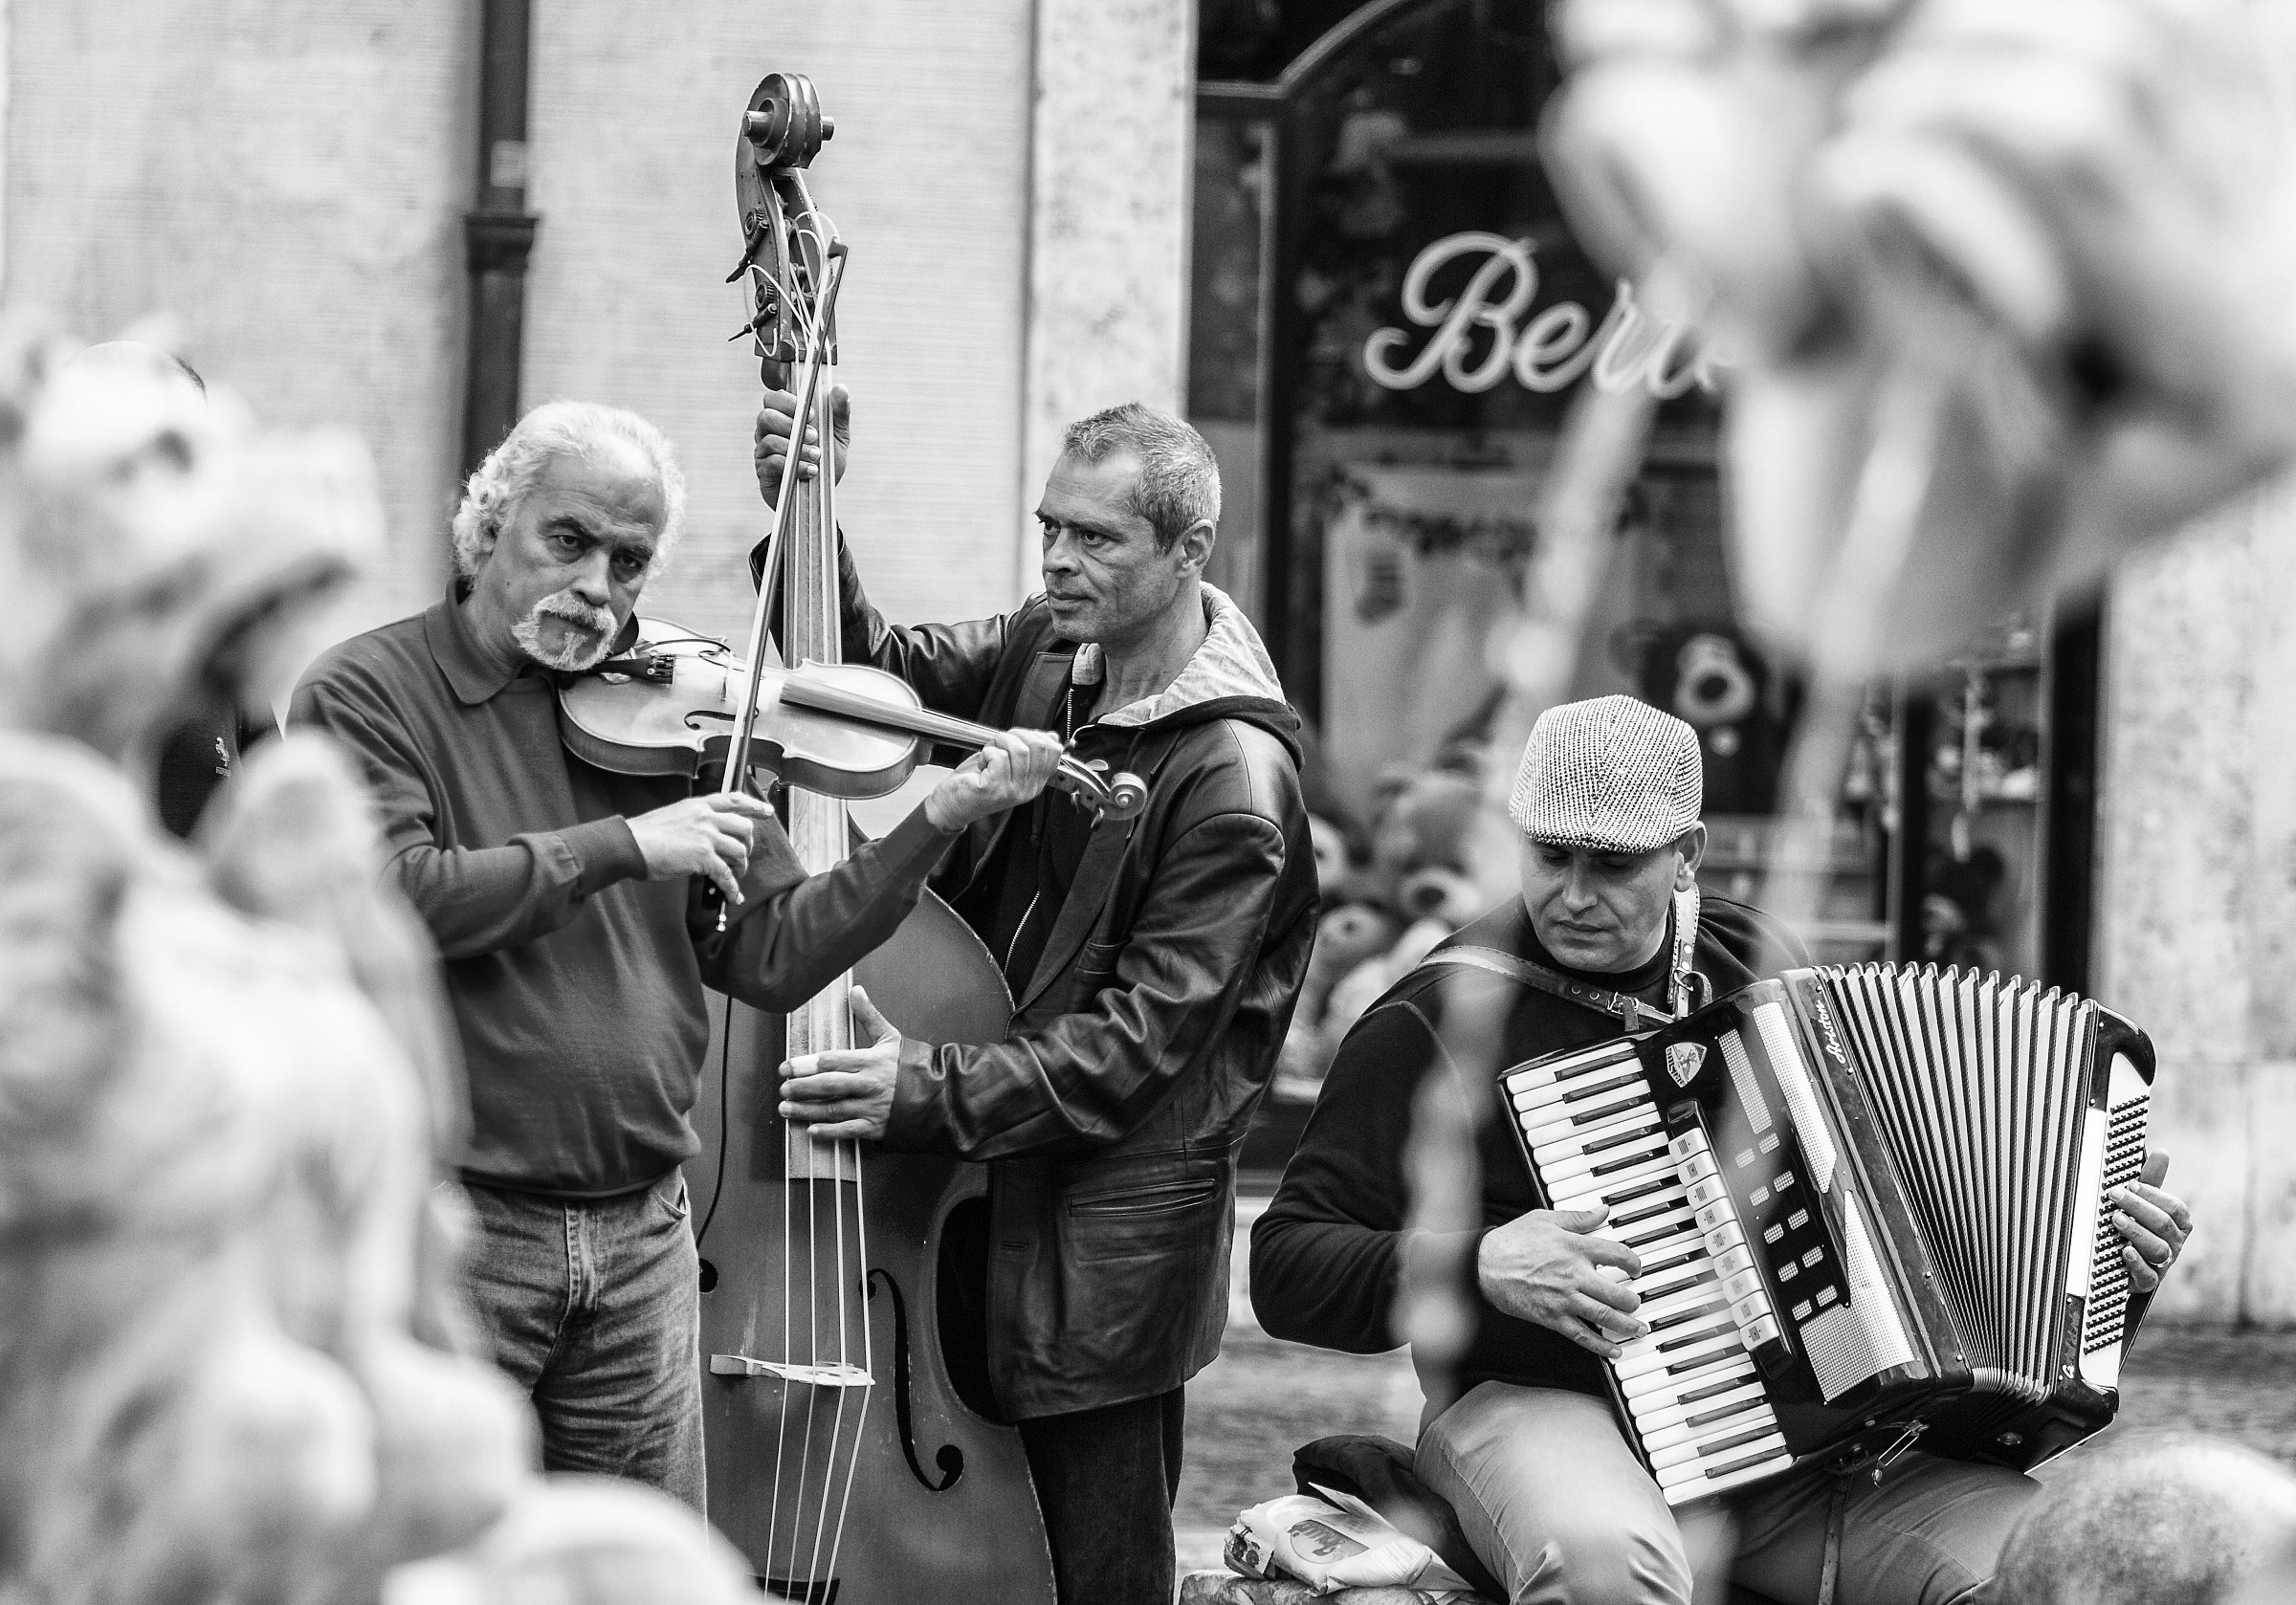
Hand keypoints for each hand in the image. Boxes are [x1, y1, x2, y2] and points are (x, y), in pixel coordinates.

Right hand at [626, 792, 773, 904]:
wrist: (631, 844)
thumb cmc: (645, 833)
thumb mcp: (674, 815)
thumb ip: (694, 820)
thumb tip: (707, 835)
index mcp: (699, 805)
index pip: (734, 800)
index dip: (754, 806)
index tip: (767, 811)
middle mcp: (706, 817)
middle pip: (744, 827)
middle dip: (748, 844)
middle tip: (744, 855)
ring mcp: (706, 836)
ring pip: (739, 851)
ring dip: (740, 866)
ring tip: (735, 875)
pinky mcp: (703, 857)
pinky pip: (726, 874)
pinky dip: (732, 888)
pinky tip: (733, 895)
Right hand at [754, 382, 850, 505]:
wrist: (822, 498)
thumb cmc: (826, 463)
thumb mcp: (838, 436)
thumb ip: (839, 412)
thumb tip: (840, 388)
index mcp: (784, 418)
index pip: (773, 399)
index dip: (789, 402)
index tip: (811, 414)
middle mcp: (769, 432)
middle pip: (765, 416)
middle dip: (791, 424)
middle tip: (813, 436)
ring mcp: (764, 452)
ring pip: (769, 440)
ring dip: (796, 448)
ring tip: (816, 457)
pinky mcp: (764, 472)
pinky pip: (772, 463)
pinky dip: (793, 465)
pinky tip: (809, 471)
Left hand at [780, 983, 901, 1141]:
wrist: (939, 1094)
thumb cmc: (911, 1064)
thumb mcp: (890, 1036)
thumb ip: (868, 1015)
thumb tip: (855, 990)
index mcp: (869, 1061)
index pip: (830, 1061)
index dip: (805, 1065)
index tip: (786, 1067)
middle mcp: (867, 1084)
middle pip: (827, 1086)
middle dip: (801, 1088)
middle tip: (783, 1089)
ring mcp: (871, 1107)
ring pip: (832, 1109)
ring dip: (806, 1110)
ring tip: (786, 1109)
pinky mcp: (875, 1126)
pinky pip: (848, 1131)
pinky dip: (828, 1132)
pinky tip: (811, 1131)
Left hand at [923, 729, 1065, 830]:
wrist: (951, 803)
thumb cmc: (976, 781)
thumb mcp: (1009, 763)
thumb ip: (1029, 750)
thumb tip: (1052, 737)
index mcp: (1035, 782)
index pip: (1054, 751)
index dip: (1036, 735)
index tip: (1018, 738)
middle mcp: (1028, 789)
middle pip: (1039, 746)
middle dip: (1017, 734)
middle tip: (1000, 742)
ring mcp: (1013, 791)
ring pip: (1019, 750)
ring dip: (1000, 742)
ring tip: (989, 752)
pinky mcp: (995, 789)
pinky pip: (998, 757)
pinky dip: (987, 753)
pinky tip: (982, 764)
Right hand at [1476, 1206, 1647, 1359]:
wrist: (1485, 1264)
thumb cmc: (1513, 1241)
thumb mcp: (1545, 1219)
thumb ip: (1578, 1218)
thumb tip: (1602, 1211)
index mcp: (1576, 1247)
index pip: (1618, 1255)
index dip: (1633, 1262)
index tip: (1636, 1268)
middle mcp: (1574, 1275)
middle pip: (1617, 1292)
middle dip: (1633, 1301)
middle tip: (1636, 1302)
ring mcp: (1565, 1299)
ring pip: (1605, 1316)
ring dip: (1626, 1325)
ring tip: (1637, 1329)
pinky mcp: (1552, 1317)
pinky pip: (1582, 1335)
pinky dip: (1601, 1345)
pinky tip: (1614, 1350)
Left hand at [2109, 1151, 2191, 1295]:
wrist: (2124, 1263)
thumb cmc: (2137, 1226)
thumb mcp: (2143, 1202)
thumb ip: (2151, 1181)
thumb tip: (2163, 1152)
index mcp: (2178, 1224)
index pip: (2176, 1208)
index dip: (2155, 1195)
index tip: (2131, 1184)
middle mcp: (2174, 1244)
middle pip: (2164, 1225)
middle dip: (2138, 1207)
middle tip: (2114, 1195)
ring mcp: (2163, 1264)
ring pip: (2157, 1249)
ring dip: (2135, 1232)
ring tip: (2115, 1219)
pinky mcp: (2148, 1282)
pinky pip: (2148, 1275)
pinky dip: (2136, 1263)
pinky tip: (2124, 1250)